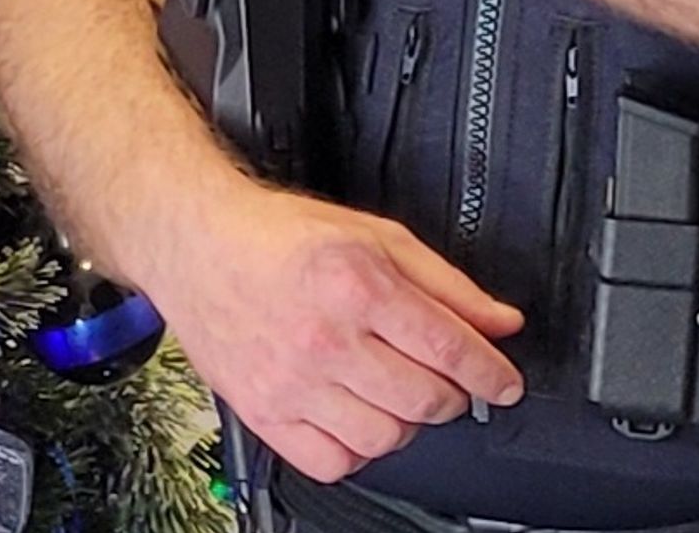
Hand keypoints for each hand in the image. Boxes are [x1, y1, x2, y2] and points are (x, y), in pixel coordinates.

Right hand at [140, 175, 523, 482]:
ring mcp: (292, 381)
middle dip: (452, 394)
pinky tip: (354, 417)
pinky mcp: (264, 412)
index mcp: (356, 284)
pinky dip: (357, 450)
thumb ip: (444, 282)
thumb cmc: (275, 236)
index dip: (493, 373)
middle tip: (444, 380)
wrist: (195, 243)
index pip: (451, 348)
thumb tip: (499, 322)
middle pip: (426, 399)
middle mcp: (325, 337)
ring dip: (406, 422)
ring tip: (393, 394)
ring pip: (386, 437)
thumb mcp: (372, 236)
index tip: (504, 383)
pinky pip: (333, 463)